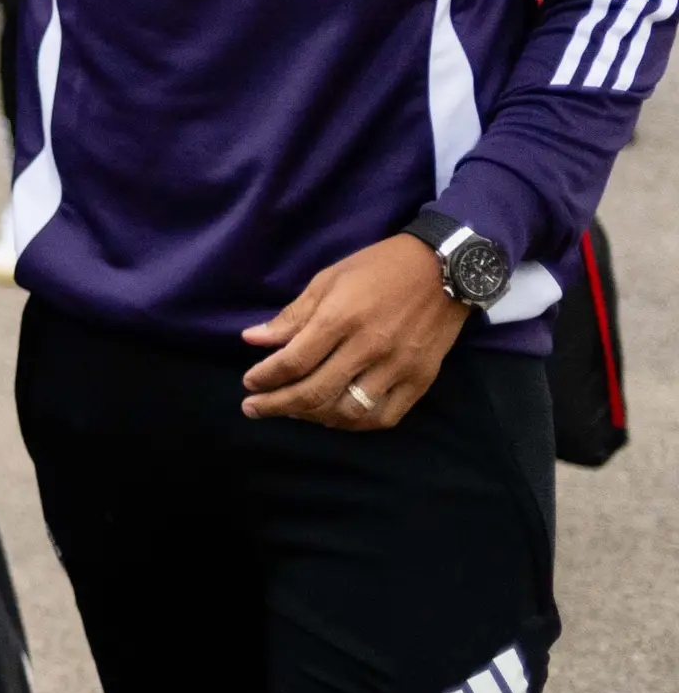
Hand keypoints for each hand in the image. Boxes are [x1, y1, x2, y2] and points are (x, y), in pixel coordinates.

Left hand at [243, 235, 470, 427]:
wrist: (443, 270)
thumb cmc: (377, 269)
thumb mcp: (328, 280)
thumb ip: (293, 315)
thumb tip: (253, 339)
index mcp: (341, 318)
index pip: (294, 361)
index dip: (265, 377)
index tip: (248, 383)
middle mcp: (369, 348)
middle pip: (316, 392)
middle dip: (277, 405)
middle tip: (254, 408)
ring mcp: (398, 368)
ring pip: (349, 411)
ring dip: (314, 417)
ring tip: (293, 411)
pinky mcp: (420, 381)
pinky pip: (385, 417)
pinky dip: (355, 423)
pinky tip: (335, 416)